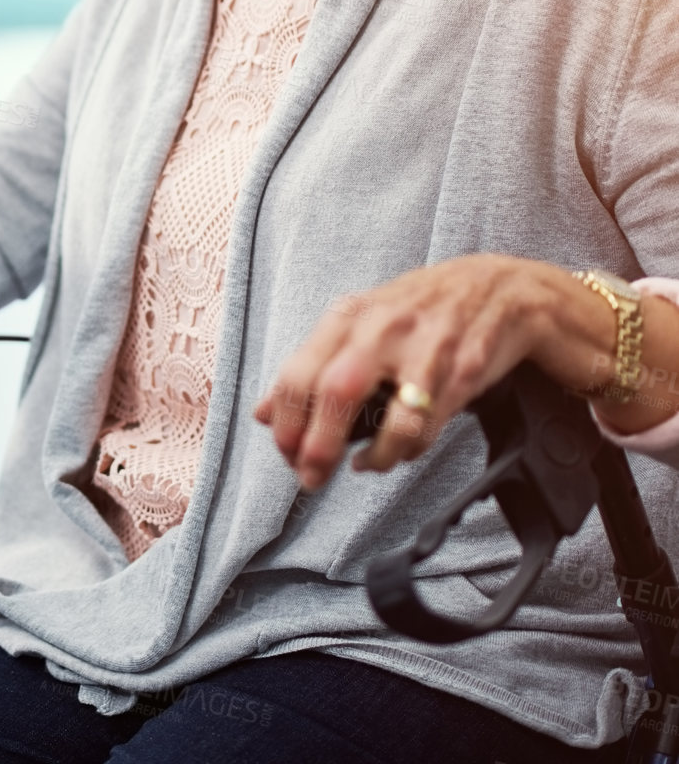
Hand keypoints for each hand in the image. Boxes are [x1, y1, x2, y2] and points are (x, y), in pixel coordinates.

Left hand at [253, 255, 614, 490]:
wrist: (500, 287)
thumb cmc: (418, 312)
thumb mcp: (358, 325)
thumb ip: (310, 366)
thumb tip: (263, 414)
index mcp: (347, 316)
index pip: (298, 372)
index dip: (286, 421)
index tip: (285, 453)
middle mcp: (383, 328)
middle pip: (336, 392)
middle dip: (318, 444)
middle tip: (311, 476)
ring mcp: (427, 347)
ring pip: (394, 415)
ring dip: (376, 455)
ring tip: (366, 467)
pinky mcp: (466, 368)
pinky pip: (436, 421)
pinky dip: (412, 447)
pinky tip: (401, 453)